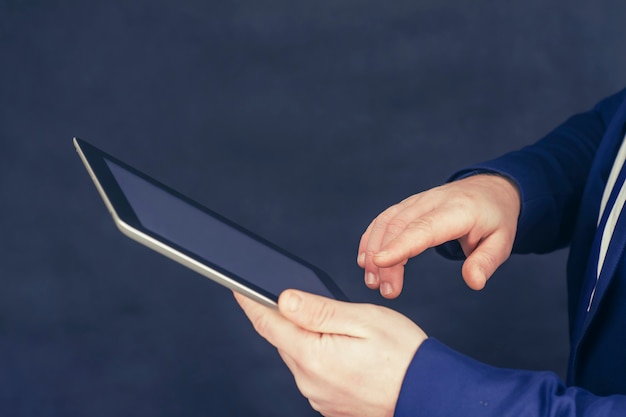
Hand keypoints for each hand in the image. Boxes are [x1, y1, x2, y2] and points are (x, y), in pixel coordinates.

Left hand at [234, 290, 426, 416]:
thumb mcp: (363, 320)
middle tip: (305, 301)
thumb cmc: (404, 356)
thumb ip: (319, 310)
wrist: (429, 394)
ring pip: (298, 355)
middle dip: (286, 318)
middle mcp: (309, 381)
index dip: (250, 302)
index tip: (237, 286)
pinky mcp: (328, 403)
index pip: (267, 324)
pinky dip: (318, 356)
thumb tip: (284, 299)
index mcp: (314, 356)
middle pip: (283, 339)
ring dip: (307, 338)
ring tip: (340, 330)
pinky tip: (343, 351)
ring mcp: (317, 395)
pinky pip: (312, 372)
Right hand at [357, 174, 520, 296]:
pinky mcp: (407, 205)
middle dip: (384, 259)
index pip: (423, 228)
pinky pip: (383, 219)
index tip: (379, 262)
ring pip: (386, 222)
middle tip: (385, 290)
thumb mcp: (502, 242)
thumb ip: (486, 262)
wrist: (489, 190)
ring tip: (373, 281)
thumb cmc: (495, 218)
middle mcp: (432, 202)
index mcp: (458, 211)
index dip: (400, 245)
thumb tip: (474, 282)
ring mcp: (417, 201)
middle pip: (398, 227)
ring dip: (373, 251)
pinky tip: (366, 261)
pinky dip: (371, 239)